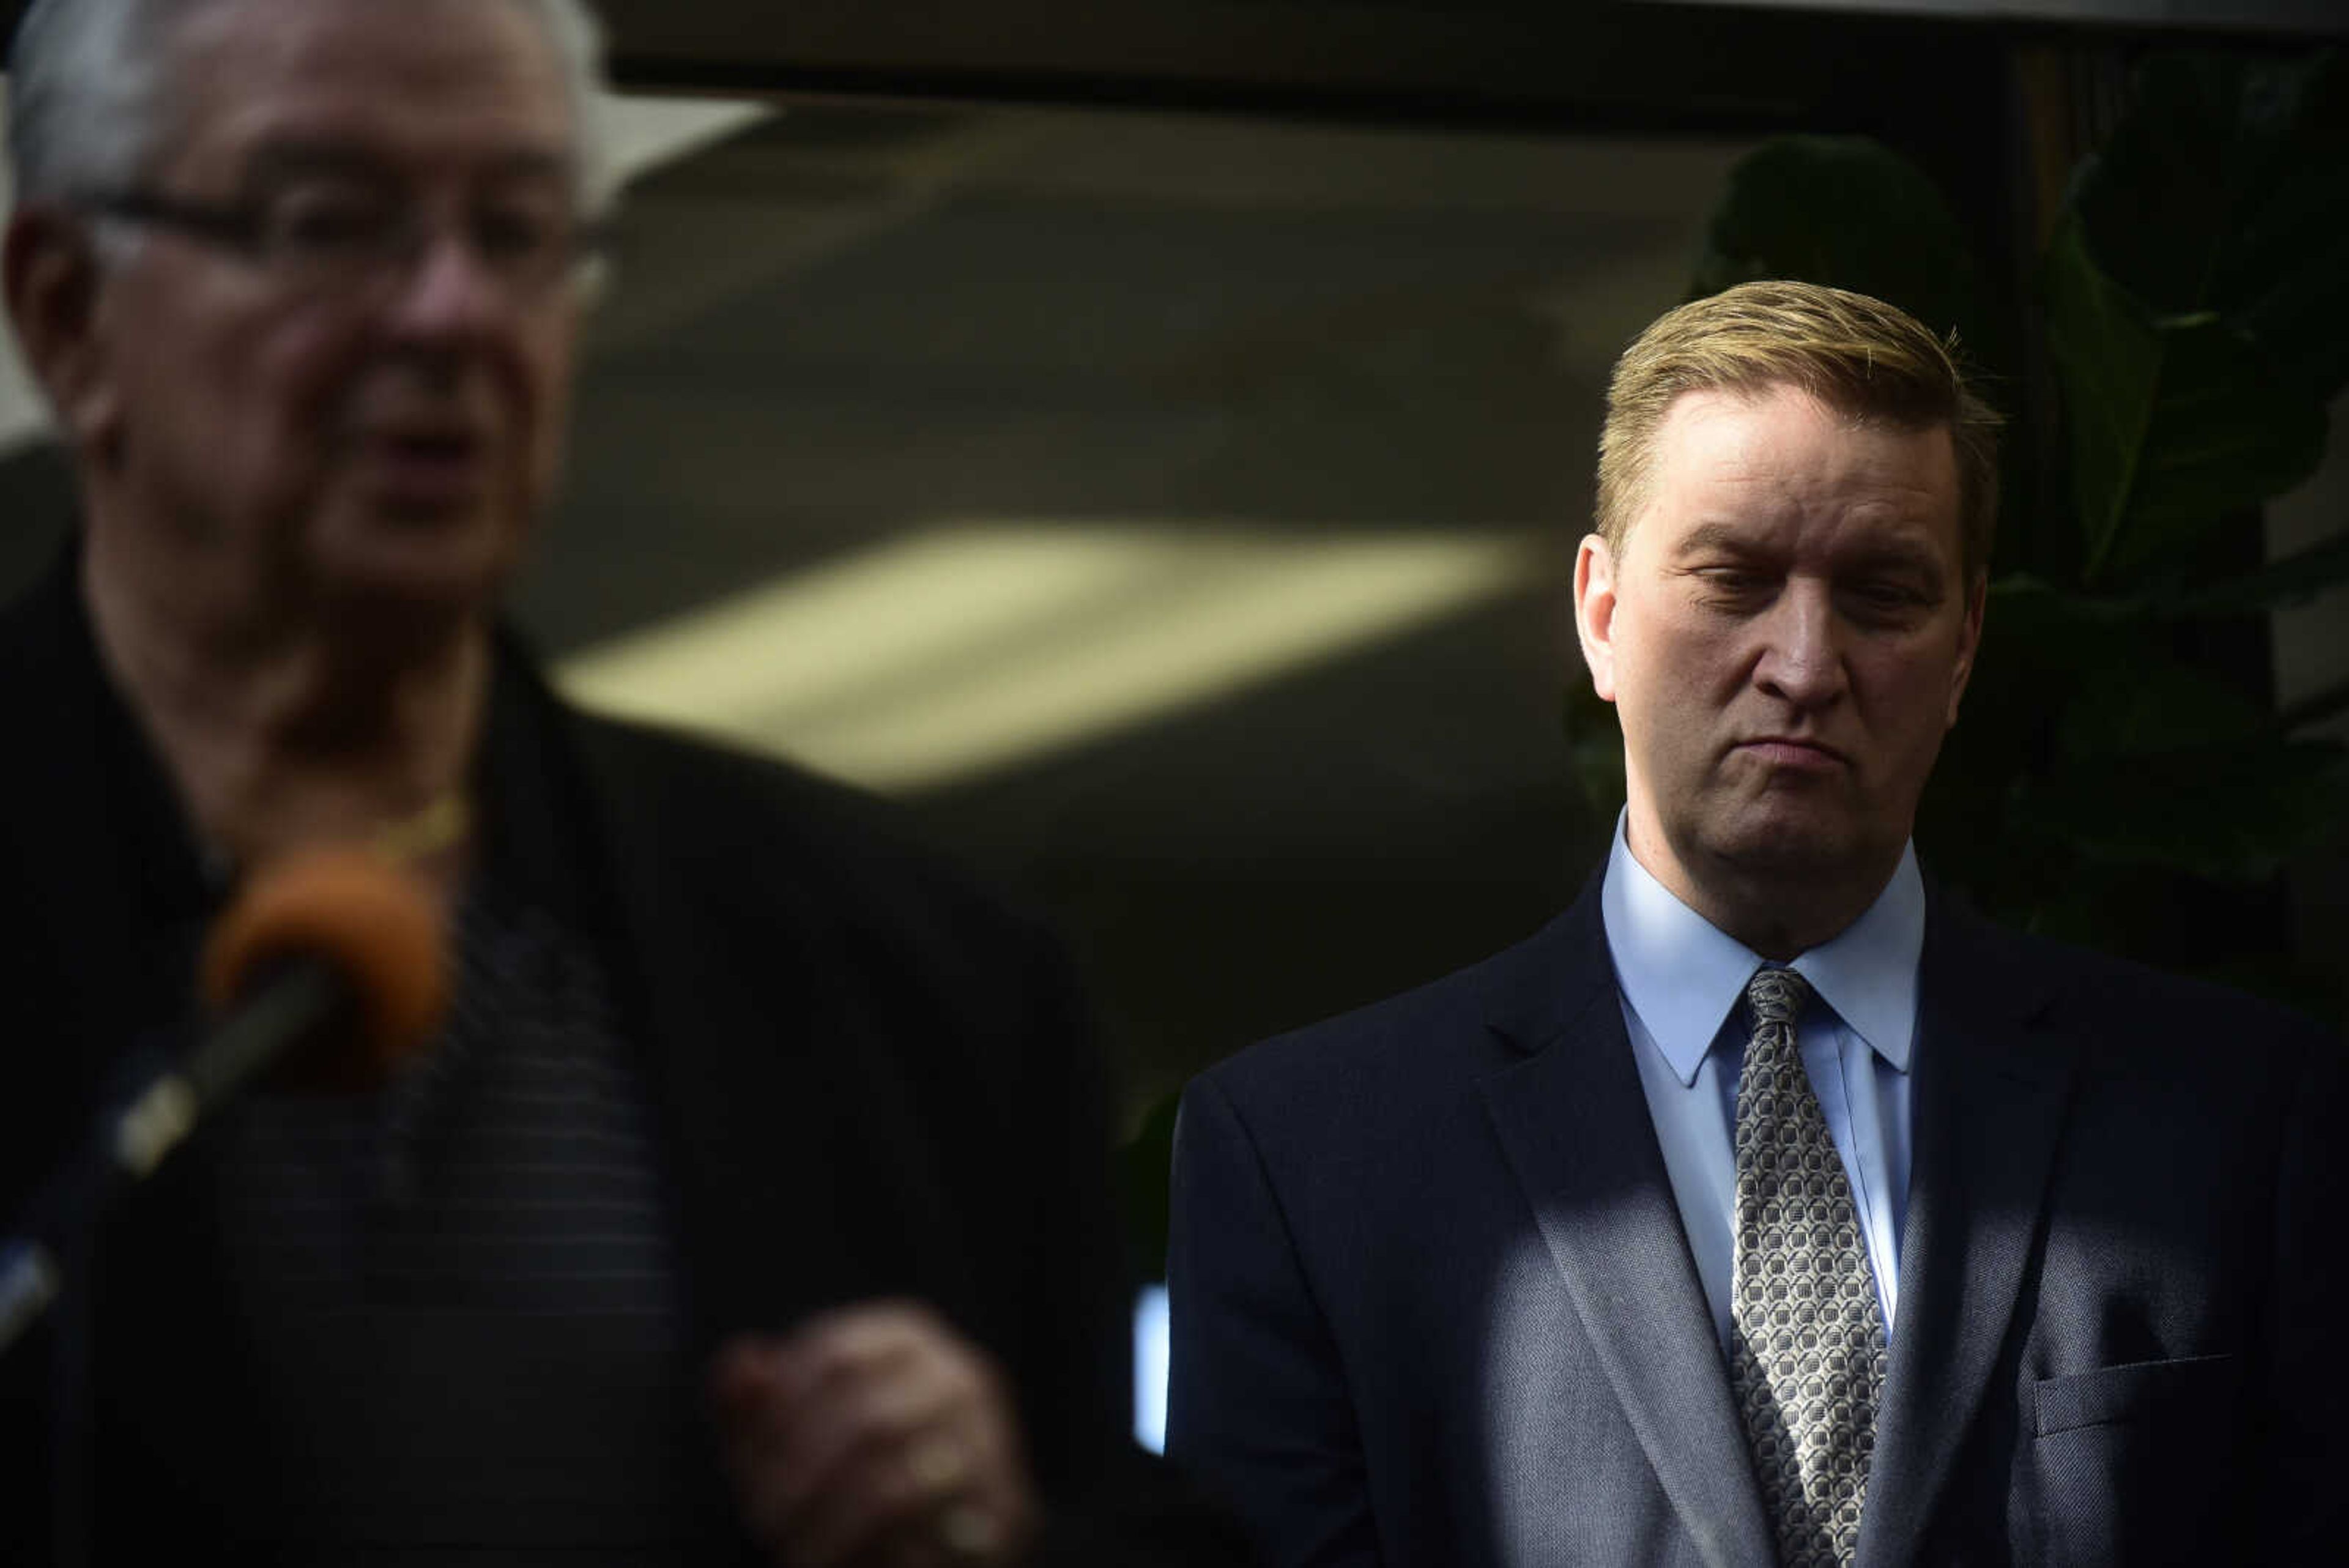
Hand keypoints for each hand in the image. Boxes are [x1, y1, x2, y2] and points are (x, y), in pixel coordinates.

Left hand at [711, 1301, 1041, 1567]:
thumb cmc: (843, 1475)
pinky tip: (837, 1564)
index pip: (836, 1355)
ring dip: (830, 1529)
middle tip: (761, 1521)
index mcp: (905, 1340)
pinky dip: (870, 1557)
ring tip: (792, 1553)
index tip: (745, 1468)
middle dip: (801, 1480)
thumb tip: (740, 1362)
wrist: (944, 1538)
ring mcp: (991, 1441)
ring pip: (897, 1487)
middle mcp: (958, 1376)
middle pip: (866, 1420)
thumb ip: (755, 1403)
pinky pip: (930, 1542)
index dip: (780, 1416)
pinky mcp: (1008, 1510)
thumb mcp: (785, 1439)